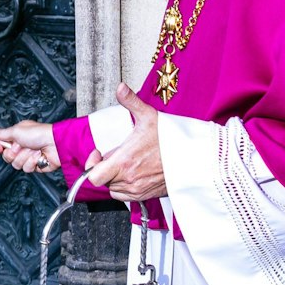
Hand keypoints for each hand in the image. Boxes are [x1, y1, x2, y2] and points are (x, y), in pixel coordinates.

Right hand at [0, 119, 59, 173]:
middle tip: (20, 146)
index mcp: (17, 137)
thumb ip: (2, 133)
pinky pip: (27, 168)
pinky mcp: (35, 165)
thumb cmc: (39, 133)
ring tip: (33, 149)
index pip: (1, 145)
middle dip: (13, 152)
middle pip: (7, 157)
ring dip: (25, 156)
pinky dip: (33, 161)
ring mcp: (28, 157)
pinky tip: (38, 155)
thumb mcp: (17, 130)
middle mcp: (22, 147)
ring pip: (17, 164)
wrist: (55, 143)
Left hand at [85, 84, 165, 200]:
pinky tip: (134, 172)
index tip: (99, 154)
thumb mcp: (149, 116)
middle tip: (117, 155)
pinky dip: (125, 186)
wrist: (192, 158)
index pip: (93, 176)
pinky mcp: (145, 195)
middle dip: (106, 167)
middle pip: (103, 180)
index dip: (92, 165)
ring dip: (115, 177)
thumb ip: (131, 102)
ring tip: (127, 163)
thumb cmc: (172, 140)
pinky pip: (125, 196)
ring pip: (114, 188)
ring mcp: (137, 189)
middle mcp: (129, 179)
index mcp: (125, 161)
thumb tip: (121, 88)